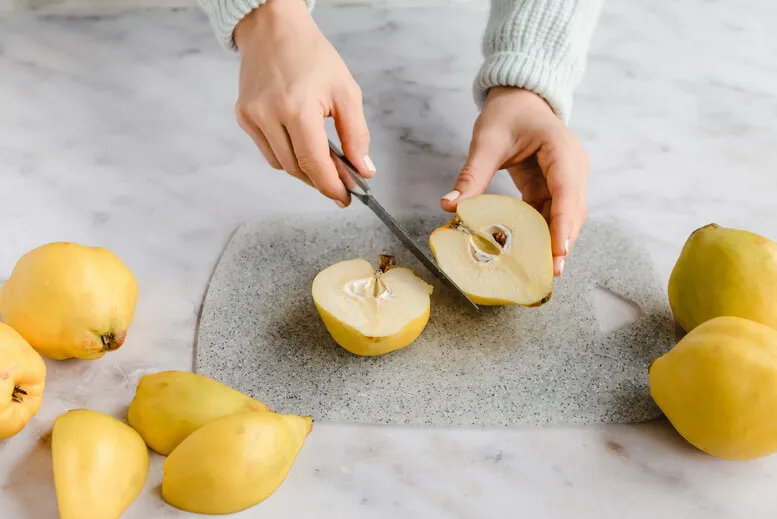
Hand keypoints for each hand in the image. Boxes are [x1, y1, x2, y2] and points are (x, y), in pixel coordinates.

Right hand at [233, 0, 374, 206]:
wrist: (273, 28)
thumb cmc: (312, 55)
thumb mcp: (345, 90)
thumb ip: (356, 134)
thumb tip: (364, 169)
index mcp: (297, 108)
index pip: (314, 163)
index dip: (331, 186)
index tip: (345, 198)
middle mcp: (269, 115)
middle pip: (297, 168)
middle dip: (321, 180)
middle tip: (341, 181)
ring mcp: (252, 117)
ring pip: (281, 164)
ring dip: (304, 169)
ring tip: (324, 161)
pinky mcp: (243, 116)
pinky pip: (268, 151)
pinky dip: (286, 155)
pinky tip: (300, 143)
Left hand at [441, 86, 588, 275]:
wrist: (519, 99)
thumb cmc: (507, 114)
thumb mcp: (486, 141)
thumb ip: (471, 175)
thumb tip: (450, 207)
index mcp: (562, 150)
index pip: (567, 191)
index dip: (563, 223)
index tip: (557, 251)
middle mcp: (572, 167)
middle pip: (572, 211)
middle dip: (561, 242)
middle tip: (547, 273)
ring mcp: (566, 179)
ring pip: (564, 217)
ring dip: (552, 243)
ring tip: (539, 272)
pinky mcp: (553, 188)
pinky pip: (549, 215)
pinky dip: (540, 234)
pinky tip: (527, 255)